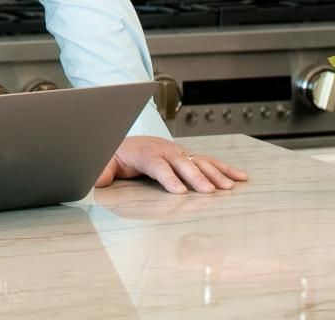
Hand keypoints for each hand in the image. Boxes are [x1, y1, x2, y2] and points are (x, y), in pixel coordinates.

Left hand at [95, 136, 249, 193]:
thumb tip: (93, 182)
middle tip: (208, 191)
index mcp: (143, 153)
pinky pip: (208, 162)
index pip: (157, 165)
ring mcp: (178, 152)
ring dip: (215, 174)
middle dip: (195, 177)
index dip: (168, 178)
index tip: (179, 192)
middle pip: (181, 163)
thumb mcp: (103, 165)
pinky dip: (225, 169)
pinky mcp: (188, 156)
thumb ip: (100, 173)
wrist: (124, 143)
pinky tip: (241, 178)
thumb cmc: (115, 158)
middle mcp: (164, 150)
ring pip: (198, 161)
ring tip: (229, 187)